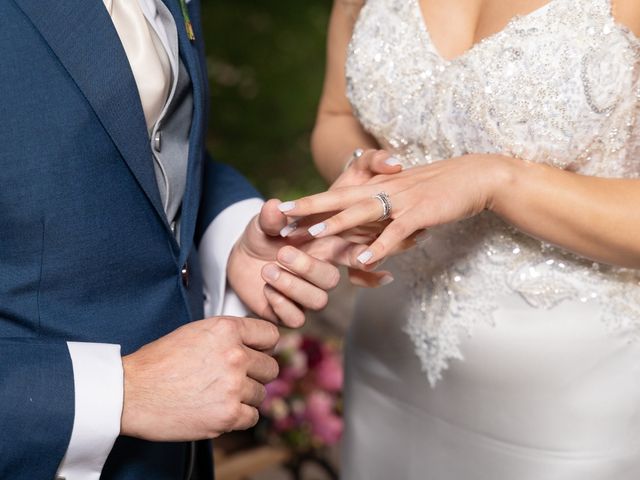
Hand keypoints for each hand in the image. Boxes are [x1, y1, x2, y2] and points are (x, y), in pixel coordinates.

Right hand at [121, 316, 279, 440]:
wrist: (130, 393)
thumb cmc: (156, 364)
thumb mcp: (195, 332)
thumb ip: (227, 335)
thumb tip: (251, 342)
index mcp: (226, 330)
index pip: (271, 335)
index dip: (264, 345)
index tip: (259, 352)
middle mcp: (234, 355)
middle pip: (270, 367)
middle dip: (255, 373)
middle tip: (235, 377)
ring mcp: (233, 386)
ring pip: (261, 393)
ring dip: (245, 396)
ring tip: (220, 394)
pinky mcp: (228, 415)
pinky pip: (253, 416)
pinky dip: (240, 416)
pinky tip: (221, 409)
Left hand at [229, 200, 391, 326]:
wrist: (240, 258)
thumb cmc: (263, 236)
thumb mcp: (264, 223)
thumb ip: (271, 217)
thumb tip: (274, 206)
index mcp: (325, 249)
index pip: (351, 254)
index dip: (361, 257)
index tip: (362, 257)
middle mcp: (320, 275)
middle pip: (331, 279)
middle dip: (307, 267)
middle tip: (282, 253)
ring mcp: (307, 296)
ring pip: (318, 301)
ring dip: (292, 286)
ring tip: (267, 270)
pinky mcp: (289, 313)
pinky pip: (296, 319)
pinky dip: (282, 305)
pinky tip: (266, 290)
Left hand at [279, 154, 508, 265]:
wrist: (477, 175)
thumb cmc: (443, 189)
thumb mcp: (409, 198)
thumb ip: (388, 212)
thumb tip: (373, 232)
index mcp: (380, 186)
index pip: (340, 192)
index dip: (313, 200)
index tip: (286, 209)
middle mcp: (385, 190)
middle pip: (341, 197)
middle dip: (310, 206)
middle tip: (282, 215)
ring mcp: (401, 200)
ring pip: (362, 211)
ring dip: (336, 223)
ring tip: (311, 234)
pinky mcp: (420, 212)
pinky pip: (395, 231)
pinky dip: (380, 246)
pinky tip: (365, 260)